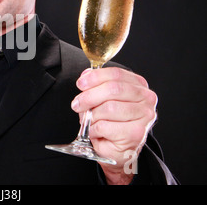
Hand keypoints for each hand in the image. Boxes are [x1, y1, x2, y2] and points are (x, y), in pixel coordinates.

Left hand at [71, 67, 157, 184]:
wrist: (120, 150)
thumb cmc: (112, 122)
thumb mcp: (103, 99)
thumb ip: (96, 85)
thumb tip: (85, 77)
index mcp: (138, 85)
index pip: (116, 74)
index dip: (95, 77)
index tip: (81, 83)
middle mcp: (146, 98)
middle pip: (112, 89)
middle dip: (90, 96)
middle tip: (77, 104)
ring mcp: (144, 116)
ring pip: (109, 108)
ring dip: (92, 116)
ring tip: (91, 121)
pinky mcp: (136, 133)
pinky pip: (105, 126)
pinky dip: (94, 129)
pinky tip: (97, 132)